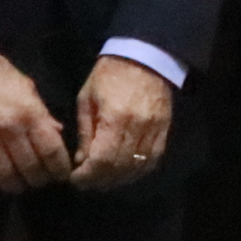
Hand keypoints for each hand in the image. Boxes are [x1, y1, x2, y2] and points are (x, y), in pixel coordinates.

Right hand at [0, 55, 72, 196]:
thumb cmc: (0, 78)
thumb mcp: (28, 89)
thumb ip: (43, 114)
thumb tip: (58, 134)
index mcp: (30, 114)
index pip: (51, 150)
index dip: (59, 168)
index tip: (62, 175)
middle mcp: (10, 130)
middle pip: (30, 168)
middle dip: (39, 180)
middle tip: (41, 182)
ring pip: (5, 176)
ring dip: (16, 186)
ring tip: (20, 185)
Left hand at [70, 55, 174, 190]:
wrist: (144, 57)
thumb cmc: (109, 76)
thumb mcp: (87, 100)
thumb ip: (85, 132)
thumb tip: (82, 161)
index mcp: (114, 117)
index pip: (101, 159)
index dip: (87, 175)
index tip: (76, 179)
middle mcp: (137, 126)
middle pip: (119, 167)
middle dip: (100, 180)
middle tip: (87, 183)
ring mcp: (154, 128)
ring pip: (138, 166)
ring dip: (119, 179)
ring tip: (104, 180)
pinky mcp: (165, 128)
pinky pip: (154, 158)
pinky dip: (139, 170)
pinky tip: (126, 173)